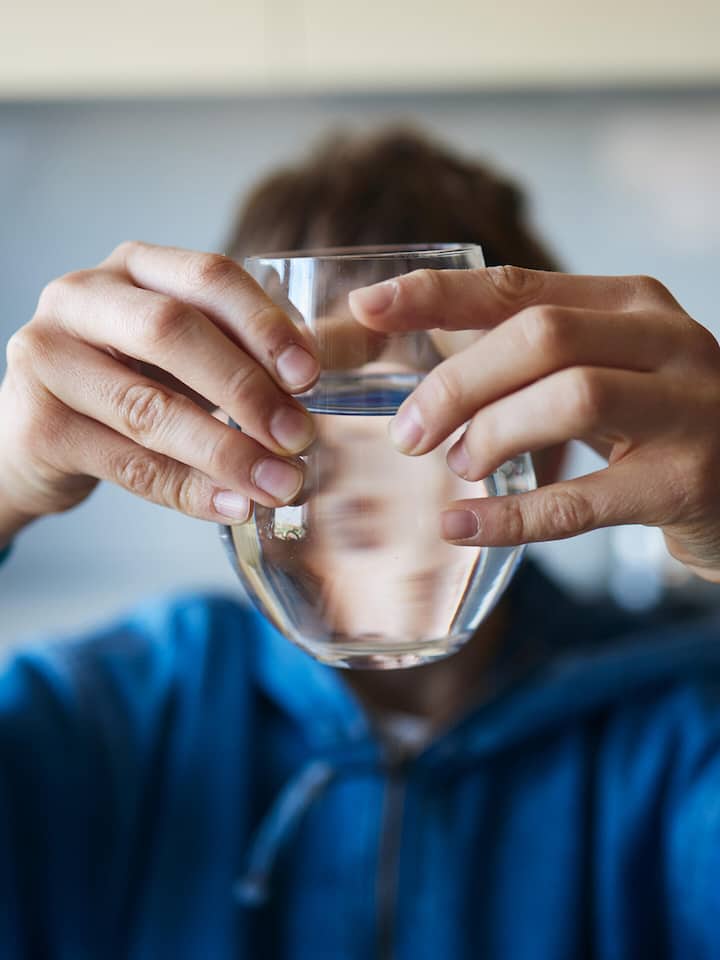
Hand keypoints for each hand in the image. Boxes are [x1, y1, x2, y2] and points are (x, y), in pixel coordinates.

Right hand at [0, 242, 319, 546]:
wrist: (41, 435)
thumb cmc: (135, 382)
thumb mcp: (190, 354)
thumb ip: (257, 349)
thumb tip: (361, 347)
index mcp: (135, 268)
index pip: (208, 276)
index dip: (264, 324)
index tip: (311, 376)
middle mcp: (82, 298)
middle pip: (172, 333)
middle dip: (246, 388)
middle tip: (299, 436)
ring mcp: (49, 359)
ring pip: (147, 408)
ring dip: (225, 451)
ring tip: (280, 482)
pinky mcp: (38, 426)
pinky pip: (127, 464)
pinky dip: (188, 490)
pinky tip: (233, 505)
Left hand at [350, 266, 719, 583]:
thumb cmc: (659, 420)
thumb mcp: (603, 363)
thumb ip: (529, 349)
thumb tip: (424, 336)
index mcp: (632, 303)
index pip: (518, 286)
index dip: (435, 296)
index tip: (366, 309)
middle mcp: (667, 341)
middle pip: (542, 337)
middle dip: (458, 383)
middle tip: (409, 433)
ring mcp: (687, 410)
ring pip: (571, 398)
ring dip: (492, 434)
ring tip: (459, 465)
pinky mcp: (686, 482)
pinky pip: (582, 501)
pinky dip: (510, 516)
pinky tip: (461, 526)